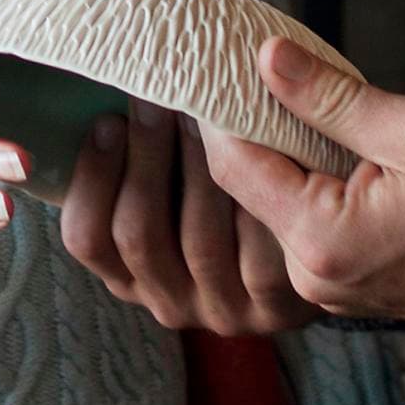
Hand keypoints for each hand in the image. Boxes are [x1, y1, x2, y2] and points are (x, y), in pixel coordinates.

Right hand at [55, 101, 311, 333]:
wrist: (316, 245)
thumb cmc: (224, 200)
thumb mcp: (172, 191)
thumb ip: (140, 162)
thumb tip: (108, 94)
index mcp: (128, 278)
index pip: (88, 237)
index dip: (92, 178)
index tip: (108, 119)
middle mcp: (169, 303)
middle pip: (139, 233)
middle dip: (144, 156)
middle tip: (158, 98)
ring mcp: (223, 310)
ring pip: (197, 241)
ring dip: (196, 167)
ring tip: (204, 111)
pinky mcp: (276, 308)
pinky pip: (255, 253)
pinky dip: (252, 198)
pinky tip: (255, 151)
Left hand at [194, 38, 404, 327]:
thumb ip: (329, 97)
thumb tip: (268, 58)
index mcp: (322, 239)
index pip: (235, 166)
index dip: (222, 110)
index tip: (219, 65)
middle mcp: (312, 275)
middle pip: (253, 188)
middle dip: (257, 128)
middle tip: (261, 70)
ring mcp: (328, 287)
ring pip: (280, 206)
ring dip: (288, 155)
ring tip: (304, 101)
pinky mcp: (346, 285)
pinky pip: (309, 226)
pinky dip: (312, 184)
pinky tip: (331, 145)